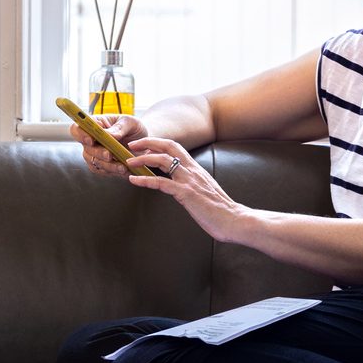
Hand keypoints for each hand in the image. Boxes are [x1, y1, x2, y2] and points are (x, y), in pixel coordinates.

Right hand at [70, 113, 146, 179]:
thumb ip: (119, 128)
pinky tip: (123, 170)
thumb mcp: (130, 123)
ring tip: (122, 167)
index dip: (80, 134)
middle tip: (109, 155)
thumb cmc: (134, 128)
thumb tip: (109, 135)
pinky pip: (102, 171)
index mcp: (95, 124)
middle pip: (86, 148)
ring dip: (107, 165)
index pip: (77, 128)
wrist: (143, 144)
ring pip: (94, 161)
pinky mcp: (101, 165)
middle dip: (98, 152)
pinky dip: (112, 171)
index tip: (91, 140)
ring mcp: (95, 153)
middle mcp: (91, 140)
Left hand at [121, 137, 252, 244]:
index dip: (159, 144)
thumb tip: (182, 186)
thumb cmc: (221, 210)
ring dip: (143, 159)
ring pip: (163, 160)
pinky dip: (144, 180)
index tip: (145, 147)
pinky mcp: (186, 194)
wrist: (234, 220)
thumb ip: (194, 185)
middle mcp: (192, 170)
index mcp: (196, 169)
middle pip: (168, 146)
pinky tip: (133, 181)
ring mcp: (189, 181)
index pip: (176, 148)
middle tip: (132, 146)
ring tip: (128, 162)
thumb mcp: (205, 191)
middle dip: (148, 142)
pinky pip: (161, 183)